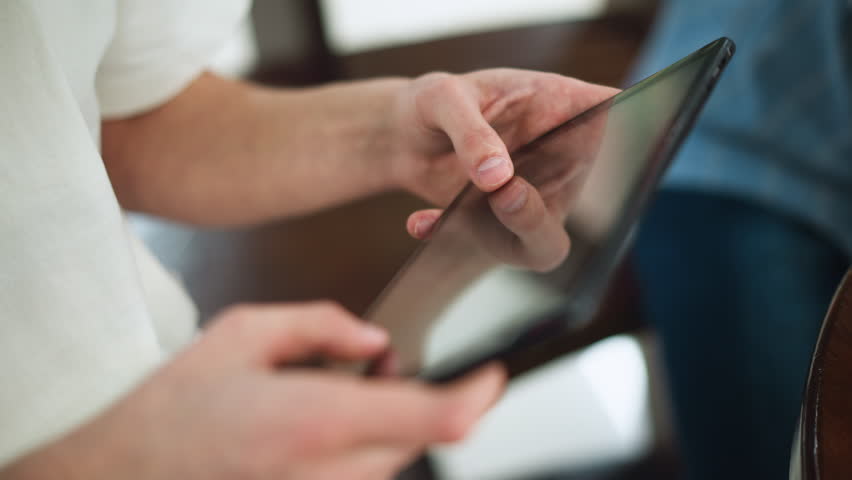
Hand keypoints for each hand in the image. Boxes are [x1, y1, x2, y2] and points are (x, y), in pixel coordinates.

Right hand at [2, 302, 505, 479]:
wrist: (117, 471)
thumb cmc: (171, 407)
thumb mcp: (241, 334)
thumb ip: (320, 325)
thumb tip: (372, 341)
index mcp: (314, 418)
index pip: (431, 417)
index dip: (476, 398)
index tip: (491, 377)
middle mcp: (325, 471)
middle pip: (413, 440)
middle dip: (410, 402)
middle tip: (366, 369)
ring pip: (387, 463)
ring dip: (380, 428)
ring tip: (325, 400)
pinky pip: (357, 479)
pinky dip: (355, 451)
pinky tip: (309, 431)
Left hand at [389, 69, 617, 270]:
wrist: (403, 135)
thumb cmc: (434, 103)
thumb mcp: (443, 98)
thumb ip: (472, 131)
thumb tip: (498, 177)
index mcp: (563, 106)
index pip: (617, 116)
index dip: (635, 136)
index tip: (622, 152)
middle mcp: (560, 158)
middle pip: (597, 198)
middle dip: (556, 206)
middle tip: (509, 193)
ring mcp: (535, 197)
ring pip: (547, 239)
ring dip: (514, 231)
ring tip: (457, 213)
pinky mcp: (501, 226)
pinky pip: (492, 245)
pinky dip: (451, 235)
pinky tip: (419, 221)